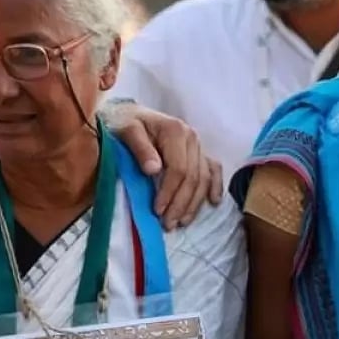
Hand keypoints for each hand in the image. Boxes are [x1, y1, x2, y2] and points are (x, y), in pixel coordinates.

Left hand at [103, 102, 222, 228]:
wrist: (127, 113)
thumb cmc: (123, 122)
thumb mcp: (126, 130)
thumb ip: (139, 148)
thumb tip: (153, 170)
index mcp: (175, 131)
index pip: (178, 169)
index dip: (169, 193)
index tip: (157, 211)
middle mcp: (191, 137)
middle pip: (193, 177)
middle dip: (181, 204)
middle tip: (168, 224)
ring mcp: (197, 145)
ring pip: (203, 178)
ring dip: (194, 203)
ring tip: (181, 222)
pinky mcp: (198, 151)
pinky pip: (212, 169)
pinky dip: (215, 186)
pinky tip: (213, 202)